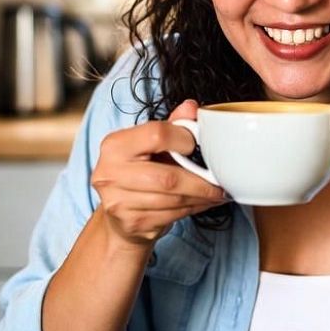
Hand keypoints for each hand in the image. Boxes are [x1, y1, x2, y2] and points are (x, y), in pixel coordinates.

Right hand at [90, 99, 224, 245]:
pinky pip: (171, 215)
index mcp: (115, 145)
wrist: (119, 216)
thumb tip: (191, 107)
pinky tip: (202, 203)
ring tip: (216, 193)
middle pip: (167, 177)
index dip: (184, 139)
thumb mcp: (150, 145)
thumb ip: (171, 125)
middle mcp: (110, 173)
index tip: (197, 145)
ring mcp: (118, 201)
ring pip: (172, 200)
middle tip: (219, 182)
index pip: (156, 134)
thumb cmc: (139, 173)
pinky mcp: (131, 223)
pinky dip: (193, 209)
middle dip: (200, 181)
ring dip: (201, 197)